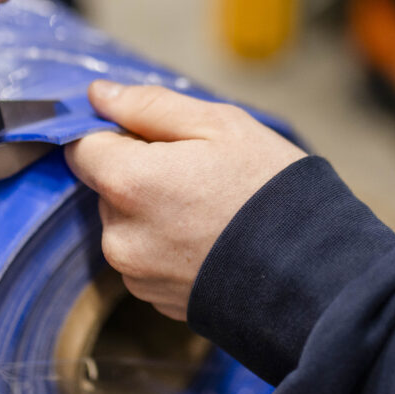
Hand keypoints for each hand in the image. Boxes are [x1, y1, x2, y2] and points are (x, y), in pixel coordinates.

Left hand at [65, 82, 305, 321]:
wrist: (312, 272)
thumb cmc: (269, 189)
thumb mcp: (219, 125)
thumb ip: (150, 106)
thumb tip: (98, 95)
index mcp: (128, 182)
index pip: (82, 146)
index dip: (115, 133)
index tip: (155, 136)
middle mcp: (118, 234)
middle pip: (106, 187)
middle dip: (141, 173)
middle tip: (199, 172)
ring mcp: (135, 273)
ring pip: (125, 223)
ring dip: (153, 211)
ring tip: (210, 209)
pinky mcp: (153, 299)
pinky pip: (145, 257)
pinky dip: (167, 245)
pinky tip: (209, 240)